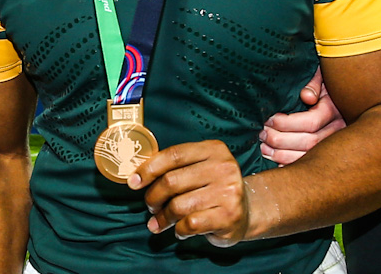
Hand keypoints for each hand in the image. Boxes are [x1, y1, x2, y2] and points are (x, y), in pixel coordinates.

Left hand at [130, 140, 250, 246]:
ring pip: (178, 205)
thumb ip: (175, 168)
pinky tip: (180, 230)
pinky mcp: (229, 216)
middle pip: (171, 181)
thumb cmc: (213, 189)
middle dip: (153, 197)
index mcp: (214, 149)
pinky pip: (190, 224)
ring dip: (163, 218)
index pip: (173, 155)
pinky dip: (179, 229)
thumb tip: (136, 177)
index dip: (148, 168)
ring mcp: (228, 192)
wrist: (247, 212)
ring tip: (158, 223)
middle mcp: (223, 168)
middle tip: (150, 206)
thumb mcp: (200, 169)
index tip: (133, 182)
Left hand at [258, 67, 344, 165]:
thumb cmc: (322, 83)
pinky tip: (274, 160)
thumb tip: (307, 96)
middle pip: (309, 142)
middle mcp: (337, 130)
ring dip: (282, 155)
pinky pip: (308, 165)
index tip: (269, 119)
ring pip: (308, 156)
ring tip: (264, 148)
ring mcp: (332, 144)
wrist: (336, 92)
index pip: (310, 122)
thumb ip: (313, 83)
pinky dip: (289, 165)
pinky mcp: (325, 154)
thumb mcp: (319, 76)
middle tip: (261, 134)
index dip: (286, 123)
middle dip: (280, 140)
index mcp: (333, 109)